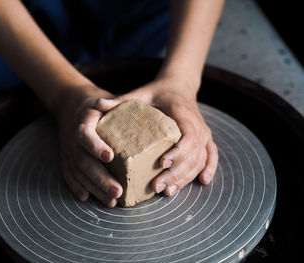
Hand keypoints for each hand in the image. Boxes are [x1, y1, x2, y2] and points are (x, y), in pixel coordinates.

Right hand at [56, 86, 122, 207]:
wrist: (72, 108)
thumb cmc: (94, 107)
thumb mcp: (101, 100)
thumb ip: (109, 102)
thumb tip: (107, 102)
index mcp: (82, 123)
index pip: (85, 136)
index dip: (95, 146)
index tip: (110, 157)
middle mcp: (72, 140)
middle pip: (84, 161)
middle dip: (101, 178)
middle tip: (118, 191)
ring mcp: (68, 151)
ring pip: (79, 173)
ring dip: (94, 188)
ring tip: (111, 201)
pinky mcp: (66, 159)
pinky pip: (69, 175)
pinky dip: (76, 187)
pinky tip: (87, 198)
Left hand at [95, 76, 217, 195]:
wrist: (179, 86)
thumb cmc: (158, 92)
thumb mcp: (141, 94)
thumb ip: (122, 101)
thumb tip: (97, 105)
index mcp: (183, 114)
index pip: (187, 136)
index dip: (178, 152)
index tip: (162, 163)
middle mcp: (198, 126)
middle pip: (193, 155)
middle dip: (175, 173)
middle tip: (156, 187)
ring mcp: (204, 133)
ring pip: (200, 160)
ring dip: (186, 177)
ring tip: (167, 191)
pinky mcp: (206, 139)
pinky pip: (211, 156)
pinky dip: (209, 168)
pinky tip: (203, 182)